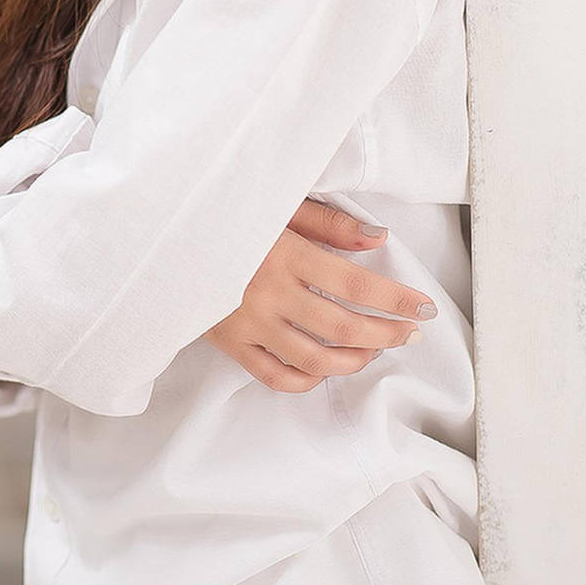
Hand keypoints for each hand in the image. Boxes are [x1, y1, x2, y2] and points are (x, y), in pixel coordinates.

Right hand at [205, 198, 437, 392]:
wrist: (161, 237)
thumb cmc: (224, 215)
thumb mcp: (278, 205)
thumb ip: (330, 223)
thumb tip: (378, 238)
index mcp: (285, 255)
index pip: (357, 285)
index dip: (398, 300)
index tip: (424, 307)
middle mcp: (270, 294)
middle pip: (344, 327)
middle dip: (387, 334)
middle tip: (410, 332)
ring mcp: (249, 324)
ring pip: (315, 359)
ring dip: (354, 360)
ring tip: (374, 350)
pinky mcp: (230, 343)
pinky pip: (275, 376)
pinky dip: (306, 379)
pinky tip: (324, 368)